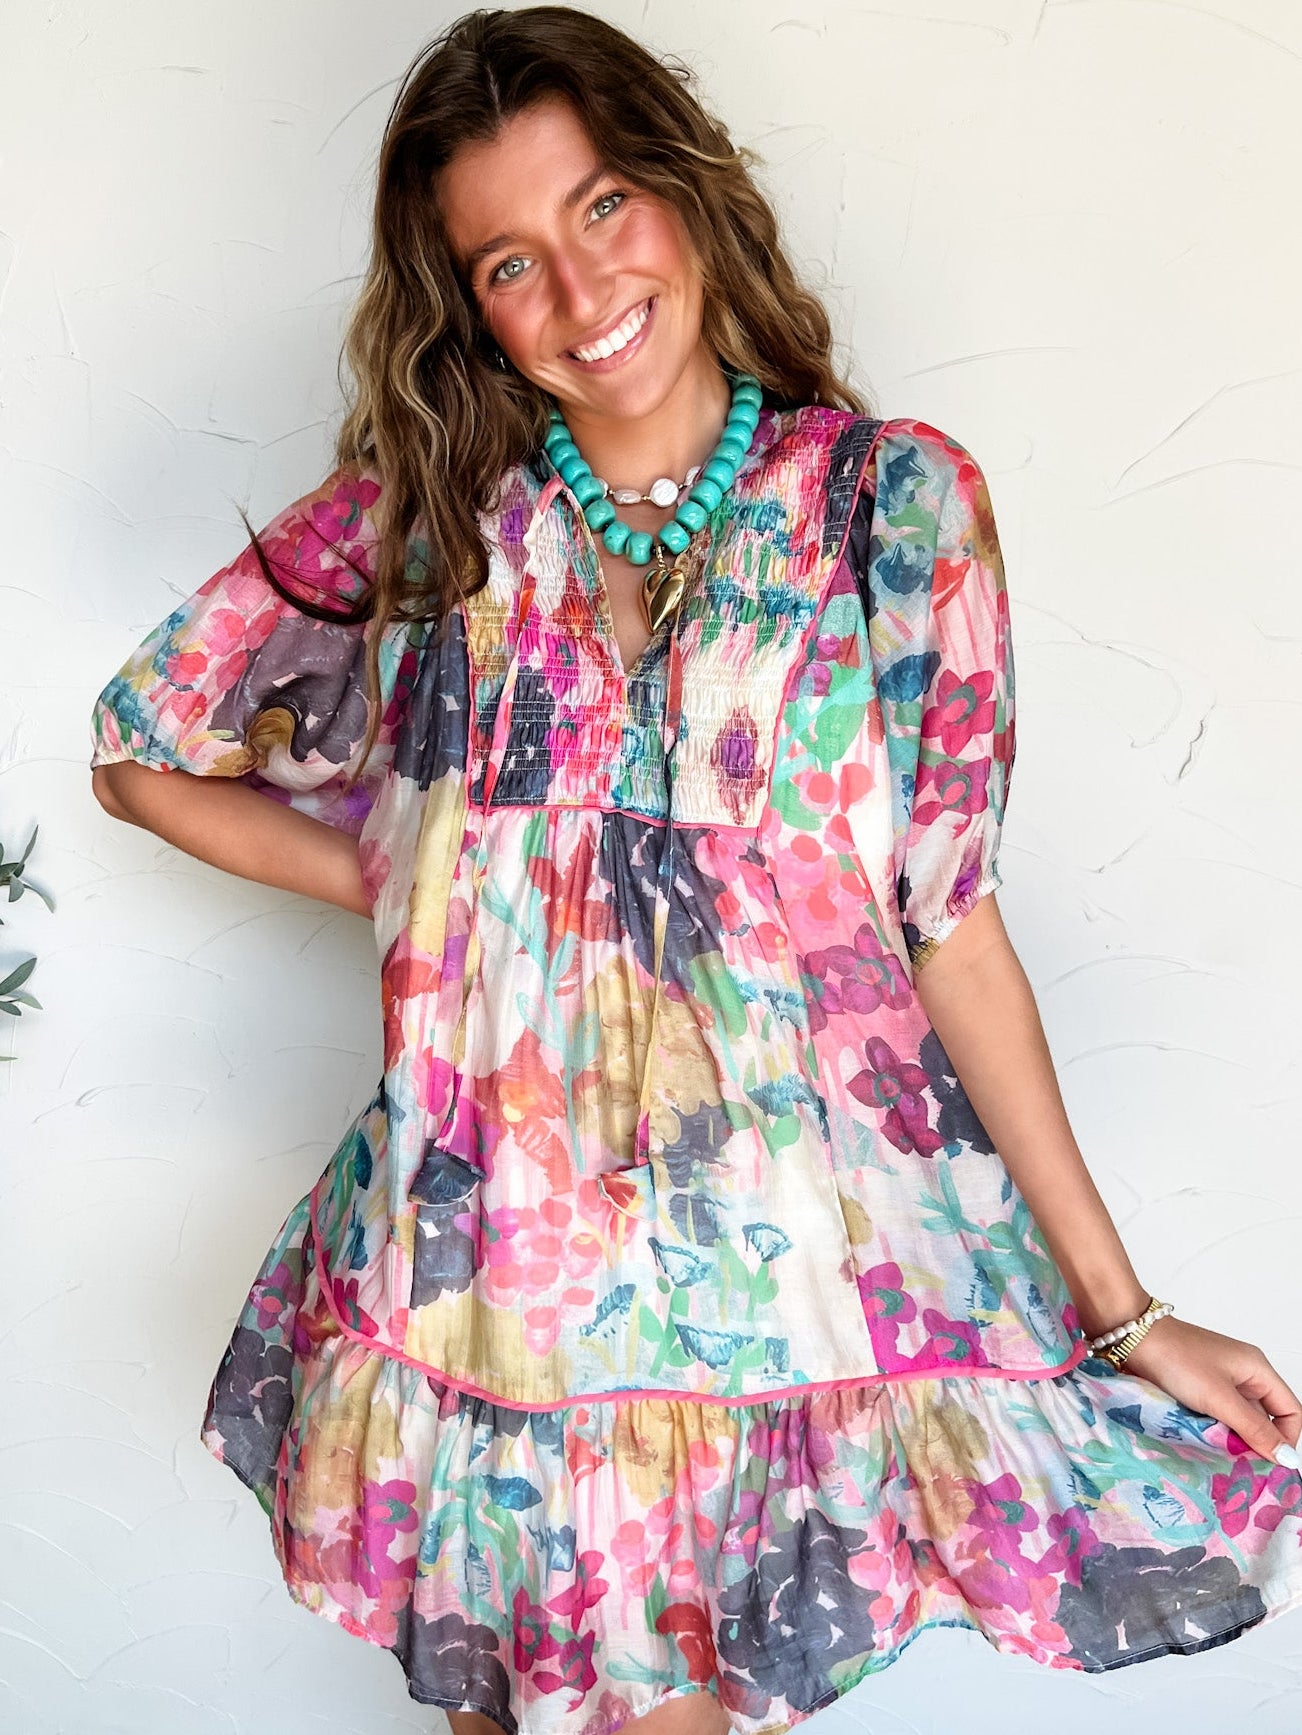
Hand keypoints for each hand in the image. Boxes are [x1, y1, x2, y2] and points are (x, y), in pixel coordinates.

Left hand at [1113, 1315, 1301, 1467]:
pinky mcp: (1198, 1387)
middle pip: (1265, 1418)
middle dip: (1256, 1443)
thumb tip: (1288, 1459)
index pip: (1291, 1412)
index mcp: (1257, 1370)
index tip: (1270, 1464)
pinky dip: (1214, 1430)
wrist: (1132, 1338)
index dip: (1286, 1440)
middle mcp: (1243, 1375)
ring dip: (1233, 1439)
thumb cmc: (1177, 1359)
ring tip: (1221, 1458)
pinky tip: (1204, 1443)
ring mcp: (1220, 1381)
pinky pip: (1217, 1415)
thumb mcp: (1220, 1398)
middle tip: (1243, 1468)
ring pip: (1239, 1420)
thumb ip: (1254, 1429)